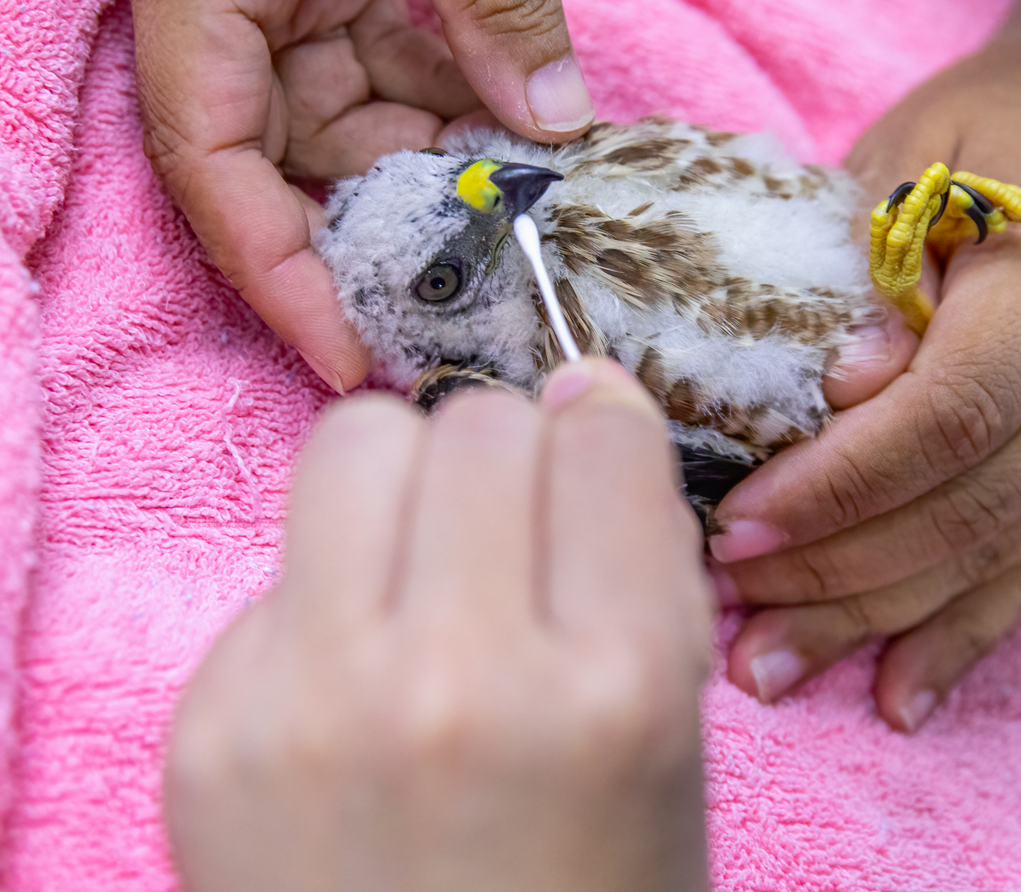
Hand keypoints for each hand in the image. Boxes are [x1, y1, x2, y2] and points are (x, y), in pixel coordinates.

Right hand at [118, 0, 594, 391]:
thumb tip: (549, 121)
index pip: (210, 160)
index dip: (274, 272)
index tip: (345, 352)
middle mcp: (228, 5)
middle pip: (283, 166)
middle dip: (377, 234)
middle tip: (469, 292)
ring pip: (348, 129)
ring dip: (432, 174)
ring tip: (514, 209)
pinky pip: (387, 74)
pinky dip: (448, 110)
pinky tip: (514, 131)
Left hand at [164, 360, 710, 891]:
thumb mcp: (676, 749)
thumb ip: (646, 572)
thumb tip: (596, 407)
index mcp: (614, 692)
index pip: (599, 437)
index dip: (606, 429)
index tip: (597, 449)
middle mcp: (457, 682)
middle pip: (475, 422)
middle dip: (512, 459)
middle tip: (516, 532)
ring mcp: (313, 704)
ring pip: (354, 442)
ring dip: (407, 482)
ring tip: (426, 566)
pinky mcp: (209, 728)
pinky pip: (284, 566)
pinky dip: (334, 593)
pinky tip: (355, 680)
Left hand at [706, 0, 1020, 729]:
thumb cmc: (991, 124)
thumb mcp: (911, 154)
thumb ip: (871, 270)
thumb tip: (840, 392)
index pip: (949, 414)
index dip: (838, 487)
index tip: (737, 531)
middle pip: (972, 504)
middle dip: (841, 573)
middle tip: (734, 618)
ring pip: (1002, 553)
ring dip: (883, 621)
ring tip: (779, 666)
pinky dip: (967, 633)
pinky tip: (900, 692)